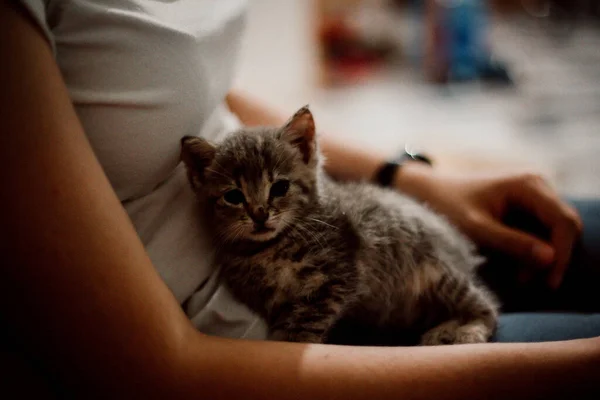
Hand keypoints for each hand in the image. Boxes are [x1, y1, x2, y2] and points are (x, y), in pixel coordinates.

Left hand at [396, 163, 582, 288]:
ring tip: (518, 278)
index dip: (562, 254)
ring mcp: (531, 197)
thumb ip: (512, 243)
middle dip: (552, 258)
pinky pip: (538, 233)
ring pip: (552, 233)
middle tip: (534, 284)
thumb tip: (550, 259)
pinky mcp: (523, 209)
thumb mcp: (476, 229)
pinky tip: (514, 267)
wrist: (426, 192)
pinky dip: (530, 252)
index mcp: (527, 185)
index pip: (563, 221)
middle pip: (564, 227)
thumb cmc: (446, 206)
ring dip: (540, 258)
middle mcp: (536, 187)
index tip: (548, 282)